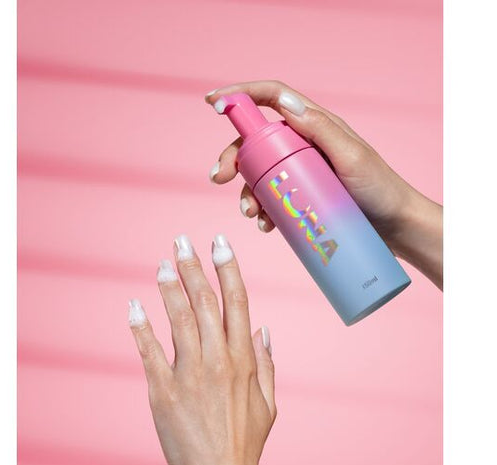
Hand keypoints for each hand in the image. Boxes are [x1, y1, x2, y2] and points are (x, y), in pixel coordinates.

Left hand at [129, 234, 280, 464]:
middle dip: (194, 267)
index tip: (220, 244)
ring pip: (179, 320)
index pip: (237, 302)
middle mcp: (219, 360)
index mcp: (245, 359)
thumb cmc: (246, 442)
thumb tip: (263, 328)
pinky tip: (133, 306)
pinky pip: (150, 352)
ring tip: (163, 264)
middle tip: (182, 241)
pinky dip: (141, 328)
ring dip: (170, 288)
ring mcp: (190, 375)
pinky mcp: (164, 392)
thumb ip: (267, 362)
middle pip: (206, 302)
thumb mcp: (268, 403)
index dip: (228, 269)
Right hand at [206, 80, 442, 288]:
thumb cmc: (379, 189)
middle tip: (219, 179)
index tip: (213, 103)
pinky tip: (264, 225)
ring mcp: (301, 172)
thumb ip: (321, 129)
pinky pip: (273, 198)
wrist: (394, 227)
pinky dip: (262, 210)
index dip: (241, 96)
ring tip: (251, 215)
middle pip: (256, 142)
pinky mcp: (301, 197)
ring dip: (246, 192)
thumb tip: (285, 102)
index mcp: (314, 126)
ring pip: (260, 174)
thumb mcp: (352, 157)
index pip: (272, 99)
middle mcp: (303, 145)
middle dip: (233, 158)